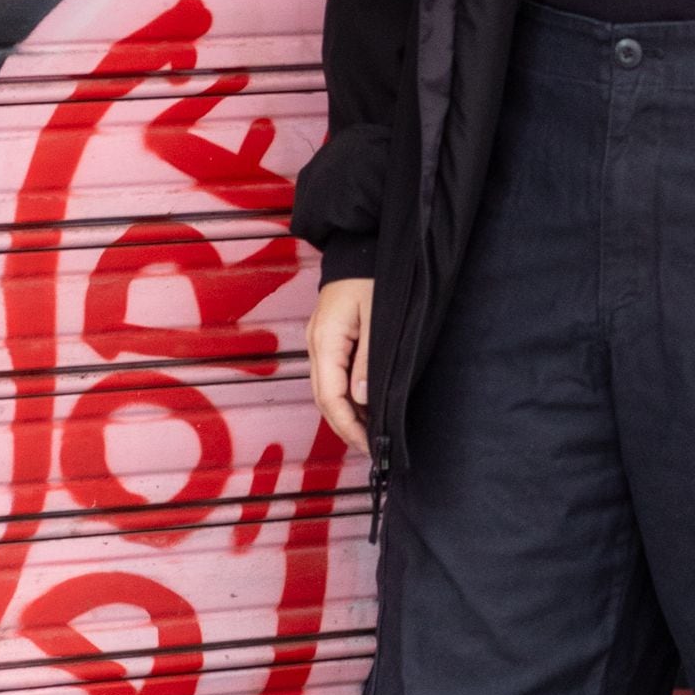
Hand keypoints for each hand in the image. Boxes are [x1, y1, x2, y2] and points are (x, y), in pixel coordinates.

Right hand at [308, 277, 373, 451]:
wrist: (360, 246)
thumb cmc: (373, 276)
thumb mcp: (378, 316)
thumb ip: (369, 358)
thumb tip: (360, 398)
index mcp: (326, 340)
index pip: (331, 397)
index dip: (349, 426)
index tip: (370, 445)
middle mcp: (316, 344)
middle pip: (324, 399)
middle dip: (345, 427)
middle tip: (371, 448)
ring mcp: (318, 341)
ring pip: (325, 390)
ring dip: (344, 414)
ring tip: (369, 434)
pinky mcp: (327, 338)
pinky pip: (330, 376)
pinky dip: (343, 397)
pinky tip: (362, 407)